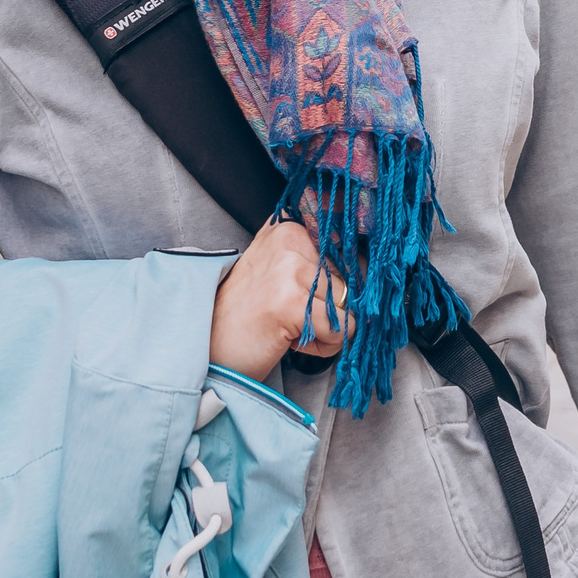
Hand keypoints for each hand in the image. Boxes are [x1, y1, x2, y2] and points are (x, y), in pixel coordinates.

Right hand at [208, 218, 352, 380]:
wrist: (205, 350)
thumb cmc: (247, 316)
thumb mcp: (280, 272)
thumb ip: (319, 262)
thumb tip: (373, 269)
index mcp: (288, 227)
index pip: (349, 251)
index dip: (341, 284)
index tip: (315, 297)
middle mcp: (290, 238)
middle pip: (352, 280)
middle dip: (330, 310)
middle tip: (289, 318)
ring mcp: (290, 268)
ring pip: (349, 306)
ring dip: (326, 330)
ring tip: (287, 329)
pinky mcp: (292, 301)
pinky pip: (343, 329)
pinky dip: (325, 346)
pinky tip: (290, 340)